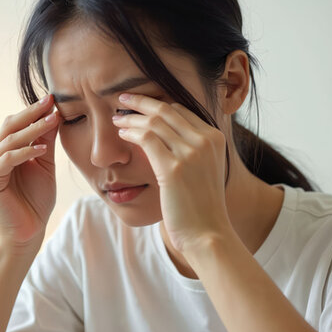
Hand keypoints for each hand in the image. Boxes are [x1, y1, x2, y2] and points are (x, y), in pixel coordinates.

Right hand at [0, 95, 60, 254]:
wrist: (27, 233)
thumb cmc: (34, 202)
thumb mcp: (44, 165)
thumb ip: (45, 141)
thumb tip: (53, 113)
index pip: (12, 125)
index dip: (31, 111)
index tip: (52, 99)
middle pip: (8, 127)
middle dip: (31, 114)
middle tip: (51, 102)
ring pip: (9, 141)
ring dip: (33, 130)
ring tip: (53, 121)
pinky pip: (7, 159)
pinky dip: (25, 152)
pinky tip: (41, 149)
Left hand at [112, 93, 233, 252]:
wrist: (207, 233)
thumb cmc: (201, 206)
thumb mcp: (203, 170)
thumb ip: (190, 150)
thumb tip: (163, 137)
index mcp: (215, 138)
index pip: (181, 110)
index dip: (157, 104)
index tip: (140, 104)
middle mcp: (205, 141)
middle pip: (167, 109)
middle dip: (141, 102)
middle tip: (122, 98)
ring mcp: (191, 153)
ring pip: (154, 121)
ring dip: (131, 117)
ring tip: (116, 118)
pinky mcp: (174, 168)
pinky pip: (146, 139)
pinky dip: (131, 132)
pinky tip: (121, 133)